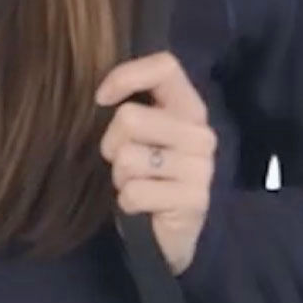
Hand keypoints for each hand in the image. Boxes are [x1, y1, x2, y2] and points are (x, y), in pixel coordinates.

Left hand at [95, 50, 217, 274]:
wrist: (169, 236)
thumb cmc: (150, 179)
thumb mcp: (144, 138)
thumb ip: (135, 109)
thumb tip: (101, 94)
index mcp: (190, 108)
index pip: (164, 67)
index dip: (126, 76)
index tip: (101, 99)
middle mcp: (200, 134)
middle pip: (130, 117)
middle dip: (112, 145)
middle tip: (123, 165)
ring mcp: (200, 168)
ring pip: (127, 158)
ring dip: (121, 179)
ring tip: (136, 186)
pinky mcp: (192, 200)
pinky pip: (134, 193)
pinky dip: (127, 203)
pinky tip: (143, 208)